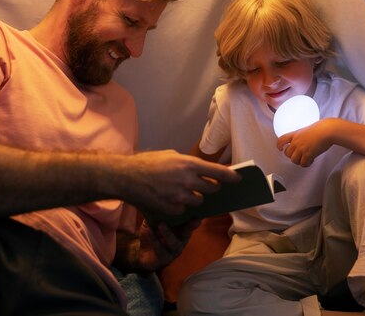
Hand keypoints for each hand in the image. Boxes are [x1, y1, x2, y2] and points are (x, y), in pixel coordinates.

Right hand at [120, 150, 239, 216]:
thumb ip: (187, 164)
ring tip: (182, 191)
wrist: (126, 177)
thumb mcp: (170, 155)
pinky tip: (169, 199)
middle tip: (205, 185)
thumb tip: (201, 170)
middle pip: (211, 188)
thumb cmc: (147, 163)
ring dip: (194, 197)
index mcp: (188, 164)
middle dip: (210, 187)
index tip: (238, 178)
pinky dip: (180, 206)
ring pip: (199, 201)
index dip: (230, 176)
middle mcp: (187, 180)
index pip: (217, 172)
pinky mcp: (172, 209)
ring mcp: (180, 196)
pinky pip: (184, 210)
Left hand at [136, 219, 200, 271]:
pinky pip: (159, 249)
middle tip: (184, 216)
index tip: (198, 215)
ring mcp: (172, 252)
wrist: (141, 253)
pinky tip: (148, 230)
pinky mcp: (163, 259)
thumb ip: (160, 214)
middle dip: (188, 227)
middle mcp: (180, 242)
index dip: (194, 221)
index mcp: (181, 232)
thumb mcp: (155, 222)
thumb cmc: (153, 234)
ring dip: (168, 233)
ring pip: (173, 243)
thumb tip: (161, 199)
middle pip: (186, 234)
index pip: (189, 225)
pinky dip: (154, 239)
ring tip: (161, 224)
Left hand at [276, 118, 335, 166]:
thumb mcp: (306, 130)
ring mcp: (301, 148)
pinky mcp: (308, 154)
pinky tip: (311, 160)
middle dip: (292, 156)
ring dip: (299, 161)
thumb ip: (302, 136)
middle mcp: (296, 141)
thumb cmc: (321, 128)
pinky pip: (303, 163)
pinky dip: (306, 164)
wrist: (328, 130)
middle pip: (287, 153)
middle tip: (299, 156)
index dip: (279, 145)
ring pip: (294, 160)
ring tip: (306, 159)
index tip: (280, 149)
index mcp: (295, 134)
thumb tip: (303, 142)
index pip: (281, 140)